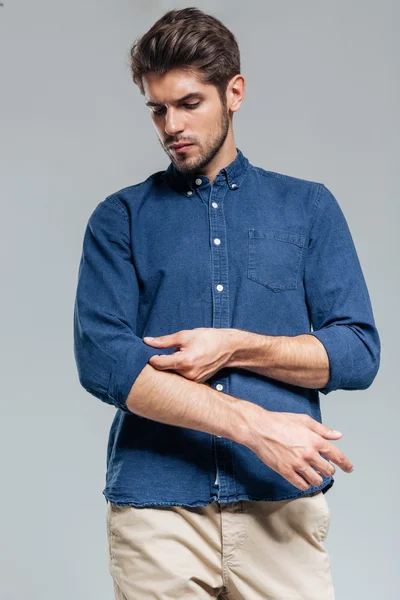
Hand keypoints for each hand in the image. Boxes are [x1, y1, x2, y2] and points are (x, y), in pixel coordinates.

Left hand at [143, 328, 234, 382]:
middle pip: (164, 371)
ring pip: (173, 375)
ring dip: (172, 367)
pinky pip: (182, 378)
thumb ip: (164, 341)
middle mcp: (188, 374)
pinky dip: (180, 371)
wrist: (228, 347)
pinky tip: (186, 362)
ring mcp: (193, 381)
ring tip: (180, 356)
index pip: (158, 364)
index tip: (151, 351)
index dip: (151, 357)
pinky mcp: (197, 383)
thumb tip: (147, 341)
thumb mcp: (184, 335)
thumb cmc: (207, 338)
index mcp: (184, 361)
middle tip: (165, 353)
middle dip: (162, 362)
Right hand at [238, 403, 353, 490]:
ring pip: (317, 480)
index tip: (349, 468)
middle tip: (323, 468)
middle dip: (328, 470)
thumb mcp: (304, 420)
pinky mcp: (286, 471)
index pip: (337, 456)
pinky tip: (303, 478)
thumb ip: (323, 430)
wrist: (259, 428)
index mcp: (315, 440)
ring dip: (317, 478)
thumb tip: (338, 436)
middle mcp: (309, 453)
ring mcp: (297, 464)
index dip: (346, 464)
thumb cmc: (280, 421)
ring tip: (312, 473)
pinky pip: (302, 485)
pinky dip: (305, 484)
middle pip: (328, 471)